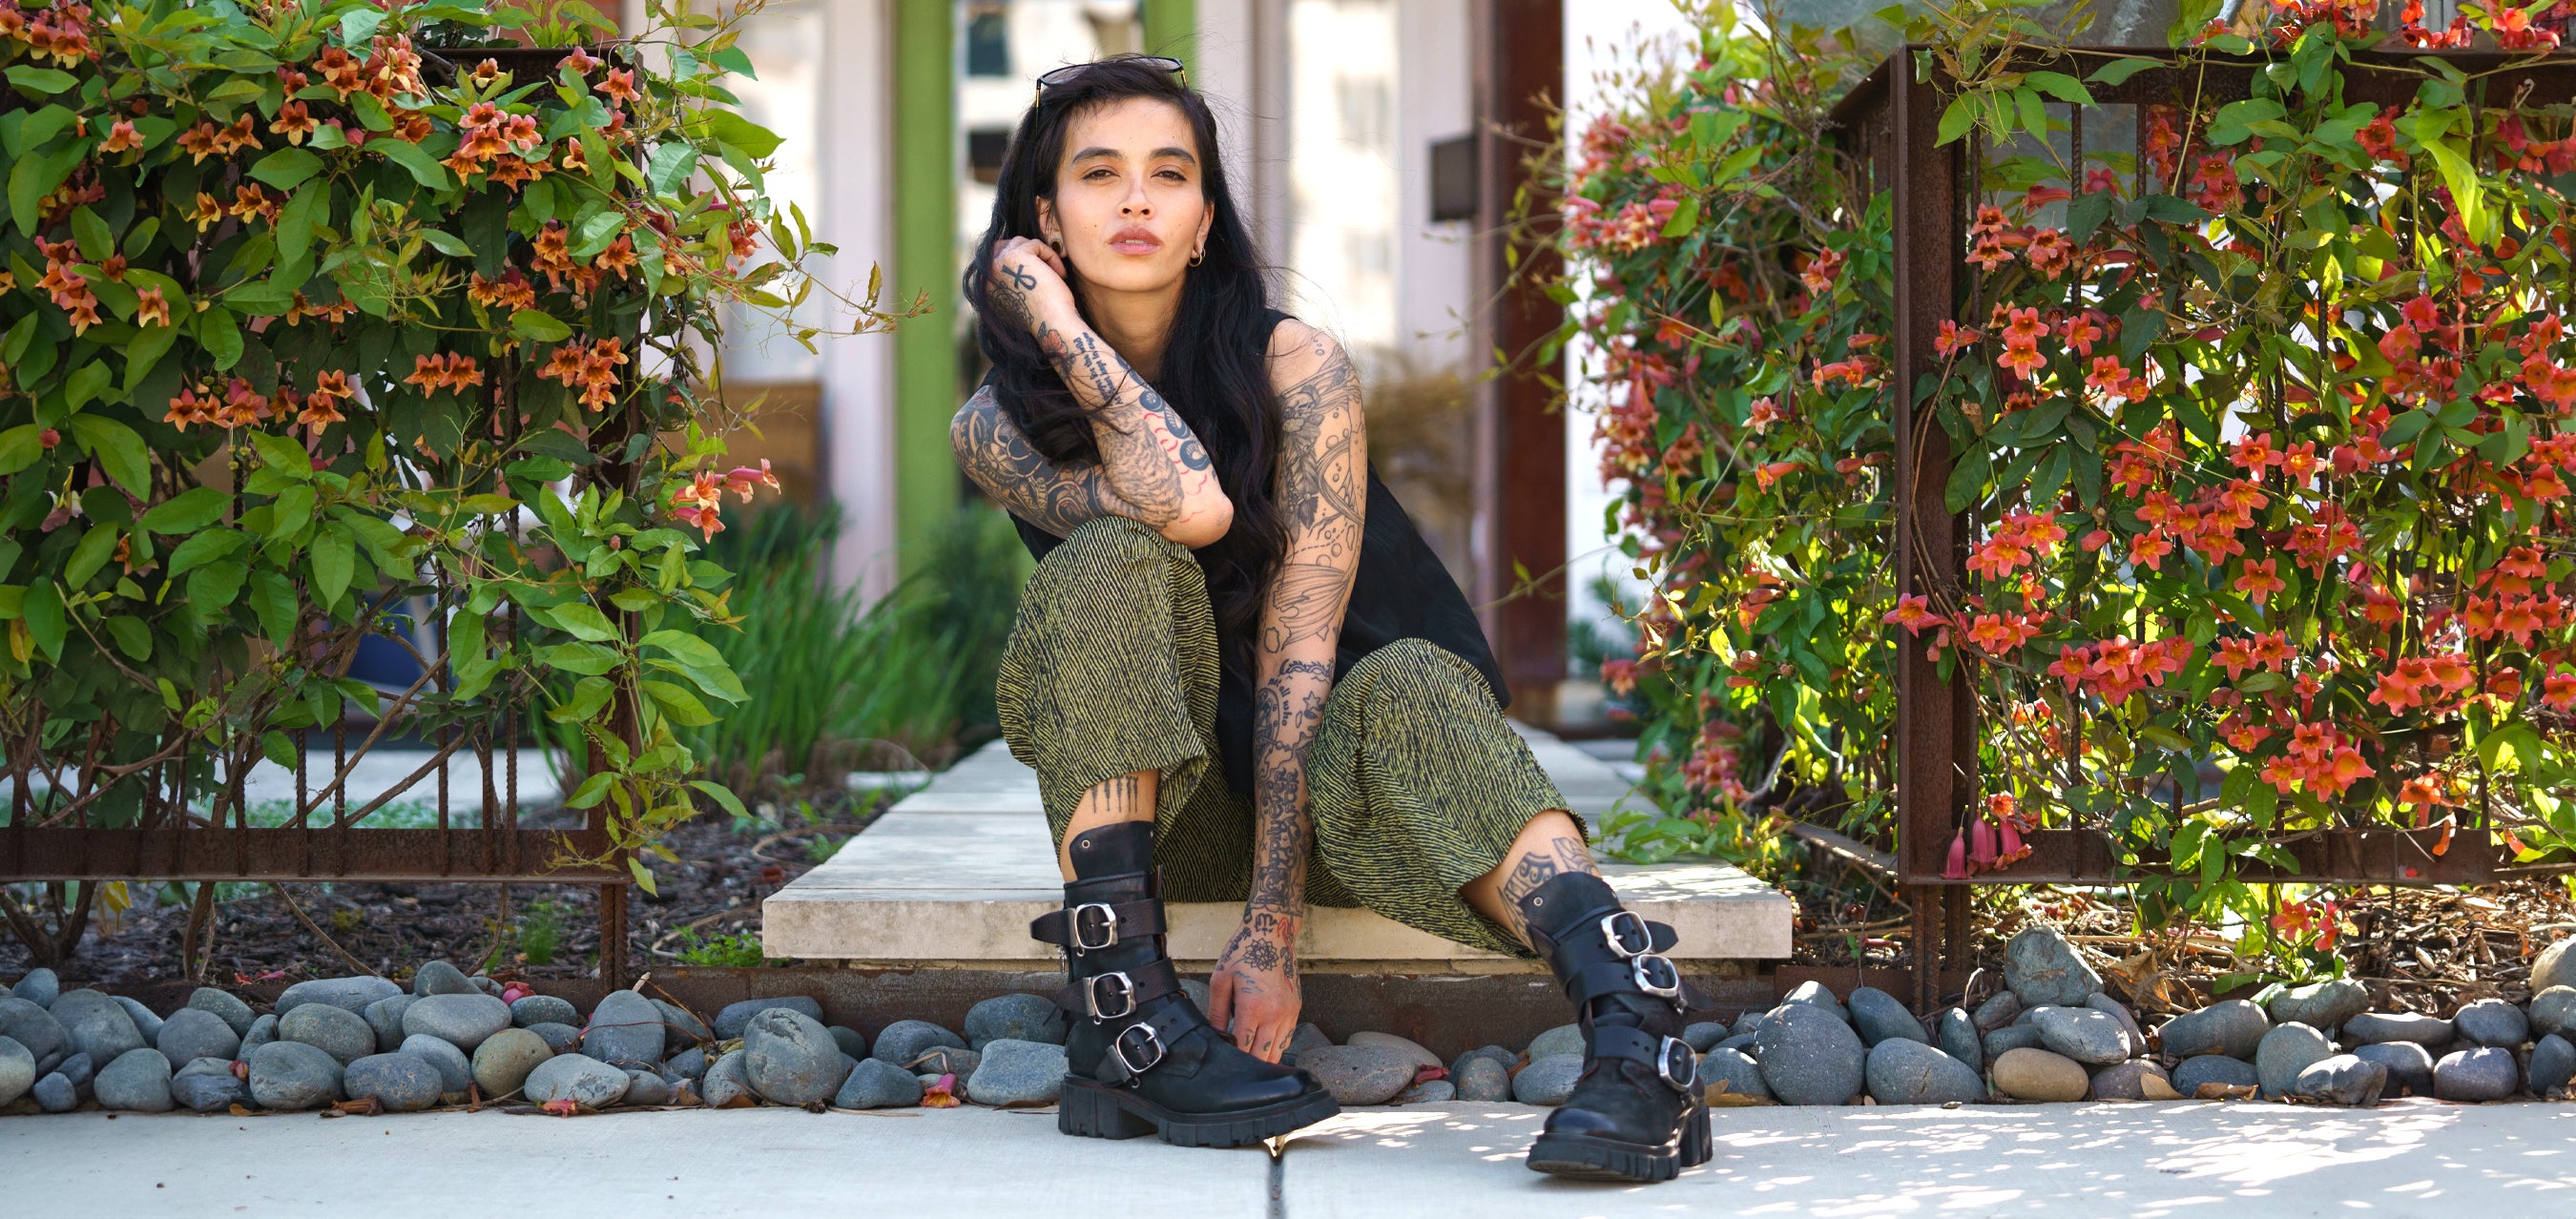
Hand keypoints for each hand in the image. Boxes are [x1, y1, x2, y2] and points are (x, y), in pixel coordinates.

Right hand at [987, 235, 1075, 337]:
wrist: (1052, 325)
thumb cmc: (1042, 317)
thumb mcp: (1018, 301)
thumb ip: (1010, 285)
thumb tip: (1017, 265)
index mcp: (982, 289)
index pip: (995, 259)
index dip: (1020, 260)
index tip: (1039, 274)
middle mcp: (984, 276)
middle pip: (1006, 247)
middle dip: (1029, 254)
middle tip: (1047, 270)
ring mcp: (996, 264)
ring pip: (1022, 244)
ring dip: (1042, 257)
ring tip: (1056, 276)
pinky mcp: (1015, 255)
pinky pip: (1035, 244)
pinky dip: (1051, 256)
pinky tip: (1060, 275)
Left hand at [1207, 908, 1299, 1062]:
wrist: (1273, 933)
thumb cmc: (1244, 951)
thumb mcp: (1221, 979)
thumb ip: (1217, 1012)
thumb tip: (1214, 1036)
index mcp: (1254, 1007)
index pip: (1243, 1048)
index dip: (1232, 1058)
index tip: (1222, 1060)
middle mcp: (1275, 1014)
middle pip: (1262, 1056)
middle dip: (1247, 1063)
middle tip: (1233, 1063)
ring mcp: (1289, 1013)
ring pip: (1278, 1052)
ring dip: (1263, 1058)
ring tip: (1247, 1057)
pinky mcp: (1296, 1008)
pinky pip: (1287, 1038)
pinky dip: (1275, 1046)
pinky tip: (1262, 1044)